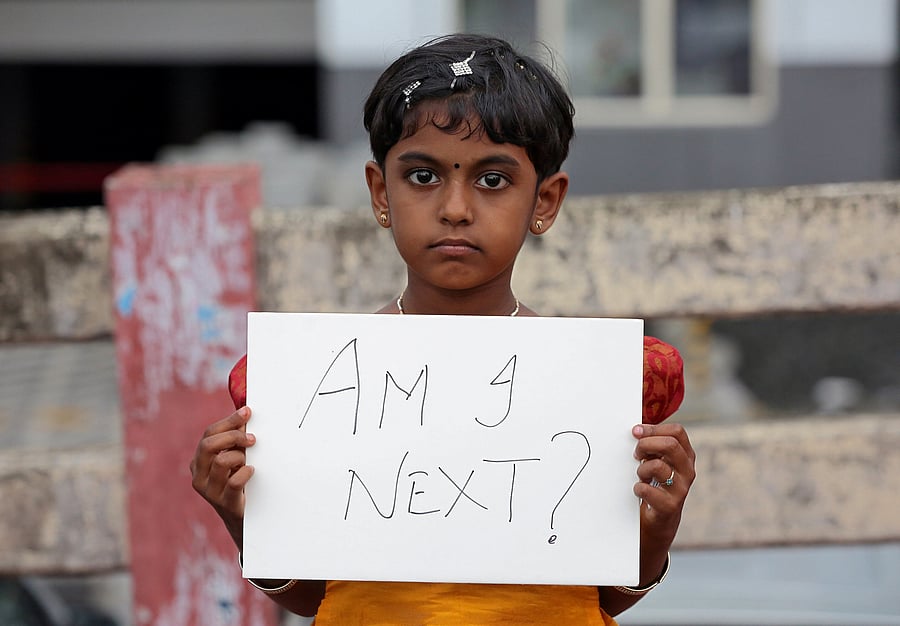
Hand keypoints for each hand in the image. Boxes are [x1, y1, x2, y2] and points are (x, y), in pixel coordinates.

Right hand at [189, 406, 256, 548]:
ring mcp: (209, 490)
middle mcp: (199, 475)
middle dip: (233, 436)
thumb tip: (245, 414)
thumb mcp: (235, 458)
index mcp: (199, 460)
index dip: (229, 421)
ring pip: (221, 461)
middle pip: (209, 445)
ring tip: (249, 461)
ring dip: (239, 456)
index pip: (209, 434)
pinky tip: (252, 471)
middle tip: (252, 439)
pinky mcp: (224, 503)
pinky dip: (245, 473)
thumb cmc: (240, 481)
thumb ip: (236, 439)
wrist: (242, 517)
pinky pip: (233, 482)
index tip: (247, 412)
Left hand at [632, 422, 695, 567]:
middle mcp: (687, 471)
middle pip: (670, 445)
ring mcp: (681, 489)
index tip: (636, 432)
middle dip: (646, 445)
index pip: (677, 432)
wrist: (659, 521)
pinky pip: (647, 489)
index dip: (654, 429)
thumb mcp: (659, 462)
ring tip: (640, 476)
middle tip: (636, 454)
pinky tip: (639, 490)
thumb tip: (637, 430)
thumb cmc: (656, 486)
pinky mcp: (669, 506)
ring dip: (641, 469)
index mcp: (686, 456)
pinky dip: (638, 488)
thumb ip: (653, 446)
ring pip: (657, 466)